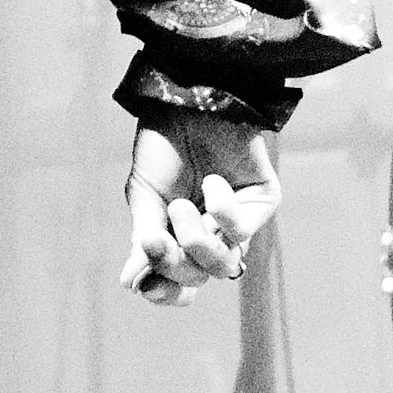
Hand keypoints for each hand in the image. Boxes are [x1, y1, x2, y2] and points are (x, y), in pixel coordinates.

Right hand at [120, 110, 280, 302]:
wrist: (186, 100)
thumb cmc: (162, 146)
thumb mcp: (144, 196)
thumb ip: (145, 239)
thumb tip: (130, 283)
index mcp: (180, 236)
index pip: (178, 283)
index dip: (165, 292)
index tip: (145, 286)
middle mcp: (211, 234)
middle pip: (199, 277)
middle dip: (174, 263)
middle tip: (154, 237)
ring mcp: (238, 221)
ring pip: (225, 264)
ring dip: (196, 240)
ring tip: (182, 206)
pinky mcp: (262, 203)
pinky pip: (242, 228)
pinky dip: (221, 207)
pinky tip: (212, 180)